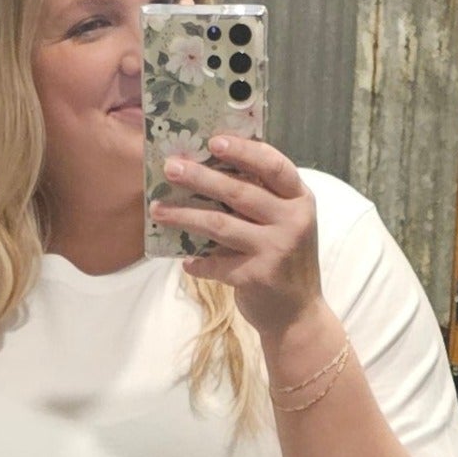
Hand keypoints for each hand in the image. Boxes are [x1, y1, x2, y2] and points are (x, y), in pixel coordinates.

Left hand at [148, 135, 320, 335]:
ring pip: (220, 224)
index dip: (243, 150)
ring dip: (184, 216)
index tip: (213, 141)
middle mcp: (293, 221)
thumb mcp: (285, 223)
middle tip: (170, 167)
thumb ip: (261, 199)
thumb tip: (209, 170)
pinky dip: (197, 262)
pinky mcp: (257, 276)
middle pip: (239, 192)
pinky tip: (185, 261)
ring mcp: (276, 249)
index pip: (273, 165)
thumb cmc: (284, 259)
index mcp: (300, 200)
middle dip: (200, 177)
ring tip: (157, 209)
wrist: (298, 315)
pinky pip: (216, 263)